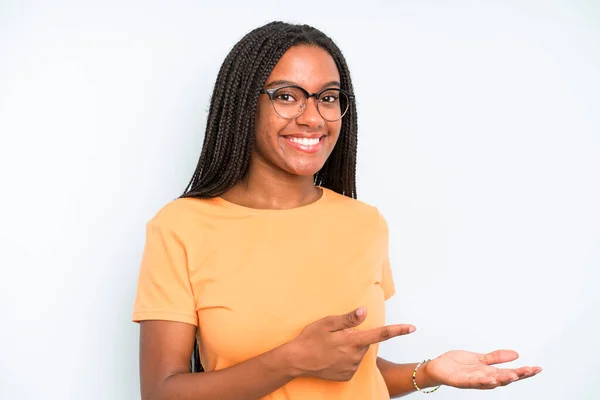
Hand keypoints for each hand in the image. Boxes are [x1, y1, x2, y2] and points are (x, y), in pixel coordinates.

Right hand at [288, 307, 415, 381]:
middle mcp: (354, 356)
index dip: (397, 330)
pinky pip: (352, 363)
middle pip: (365, 342)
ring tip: (331, 347)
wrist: (297, 361)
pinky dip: (345, 358)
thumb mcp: (327, 323)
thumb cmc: (310, 338)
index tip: (412, 328)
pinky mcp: (346, 376)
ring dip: (350, 348)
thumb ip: (348, 319)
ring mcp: (351, 368)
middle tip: (337, 335)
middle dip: (356, 337)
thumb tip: (364, 312)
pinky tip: (332, 357)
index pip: (380, 334)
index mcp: (352, 341)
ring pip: (358, 353)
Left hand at [424, 350, 541, 388]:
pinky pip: (474, 381)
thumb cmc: (458, 364)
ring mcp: (474, 380)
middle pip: (505, 378)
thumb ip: (496, 357)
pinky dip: (483, 381)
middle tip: (531, 370)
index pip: (510, 373)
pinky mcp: (462, 381)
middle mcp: (484, 379)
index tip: (538, 368)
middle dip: (518, 375)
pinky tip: (491, 378)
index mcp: (490, 372)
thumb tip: (516, 354)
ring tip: (514, 374)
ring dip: (503, 379)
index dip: (524, 372)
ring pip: (492, 381)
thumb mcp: (480, 358)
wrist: (438, 367)